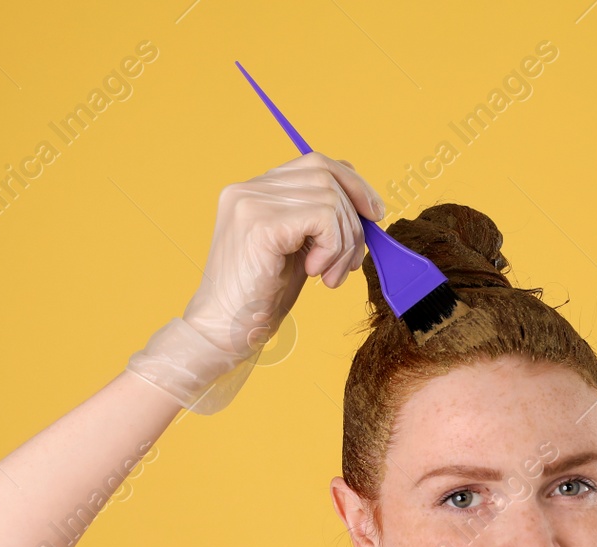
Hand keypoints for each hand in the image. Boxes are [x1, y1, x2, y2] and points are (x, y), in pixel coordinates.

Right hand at [126, 152, 385, 412]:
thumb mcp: (296, 250)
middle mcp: (248, 188)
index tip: (374, 214)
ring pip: (330, 198)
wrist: (222, 331)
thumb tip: (367, 206)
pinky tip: (314, 273)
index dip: (353, 184)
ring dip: (344, 243)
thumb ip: (318, 222)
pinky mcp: (261, 223)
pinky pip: (323, 217)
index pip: (316, 164)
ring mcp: (251, 201)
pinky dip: (332, 247)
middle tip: (350, 263)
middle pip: (327, 174)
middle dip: (353, 220)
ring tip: (330, 276)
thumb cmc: (259, 299)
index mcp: (253, 191)